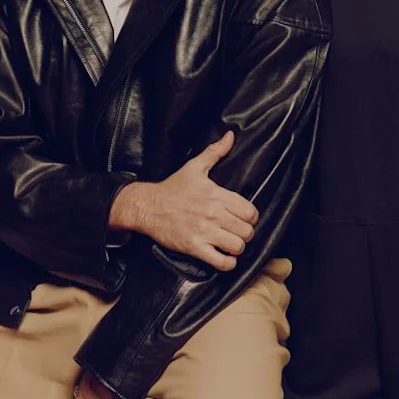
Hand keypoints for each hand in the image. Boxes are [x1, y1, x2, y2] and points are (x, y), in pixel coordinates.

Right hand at [110, 131, 257, 271]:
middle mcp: (213, 214)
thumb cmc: (172, 188)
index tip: (243, 217)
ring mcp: (204, 232)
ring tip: (230, 244)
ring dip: (237, 247)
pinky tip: (223, 257)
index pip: (250, 211)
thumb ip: (215, 152)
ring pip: (238, 246)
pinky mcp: (194, 247)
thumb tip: (230, 136)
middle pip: (247, 231)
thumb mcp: (195, 167)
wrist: (148, 206)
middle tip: (236, 231)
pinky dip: (227, 263)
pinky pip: (222, 262)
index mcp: (217, 195)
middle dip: (245, 233)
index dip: (250, 216)